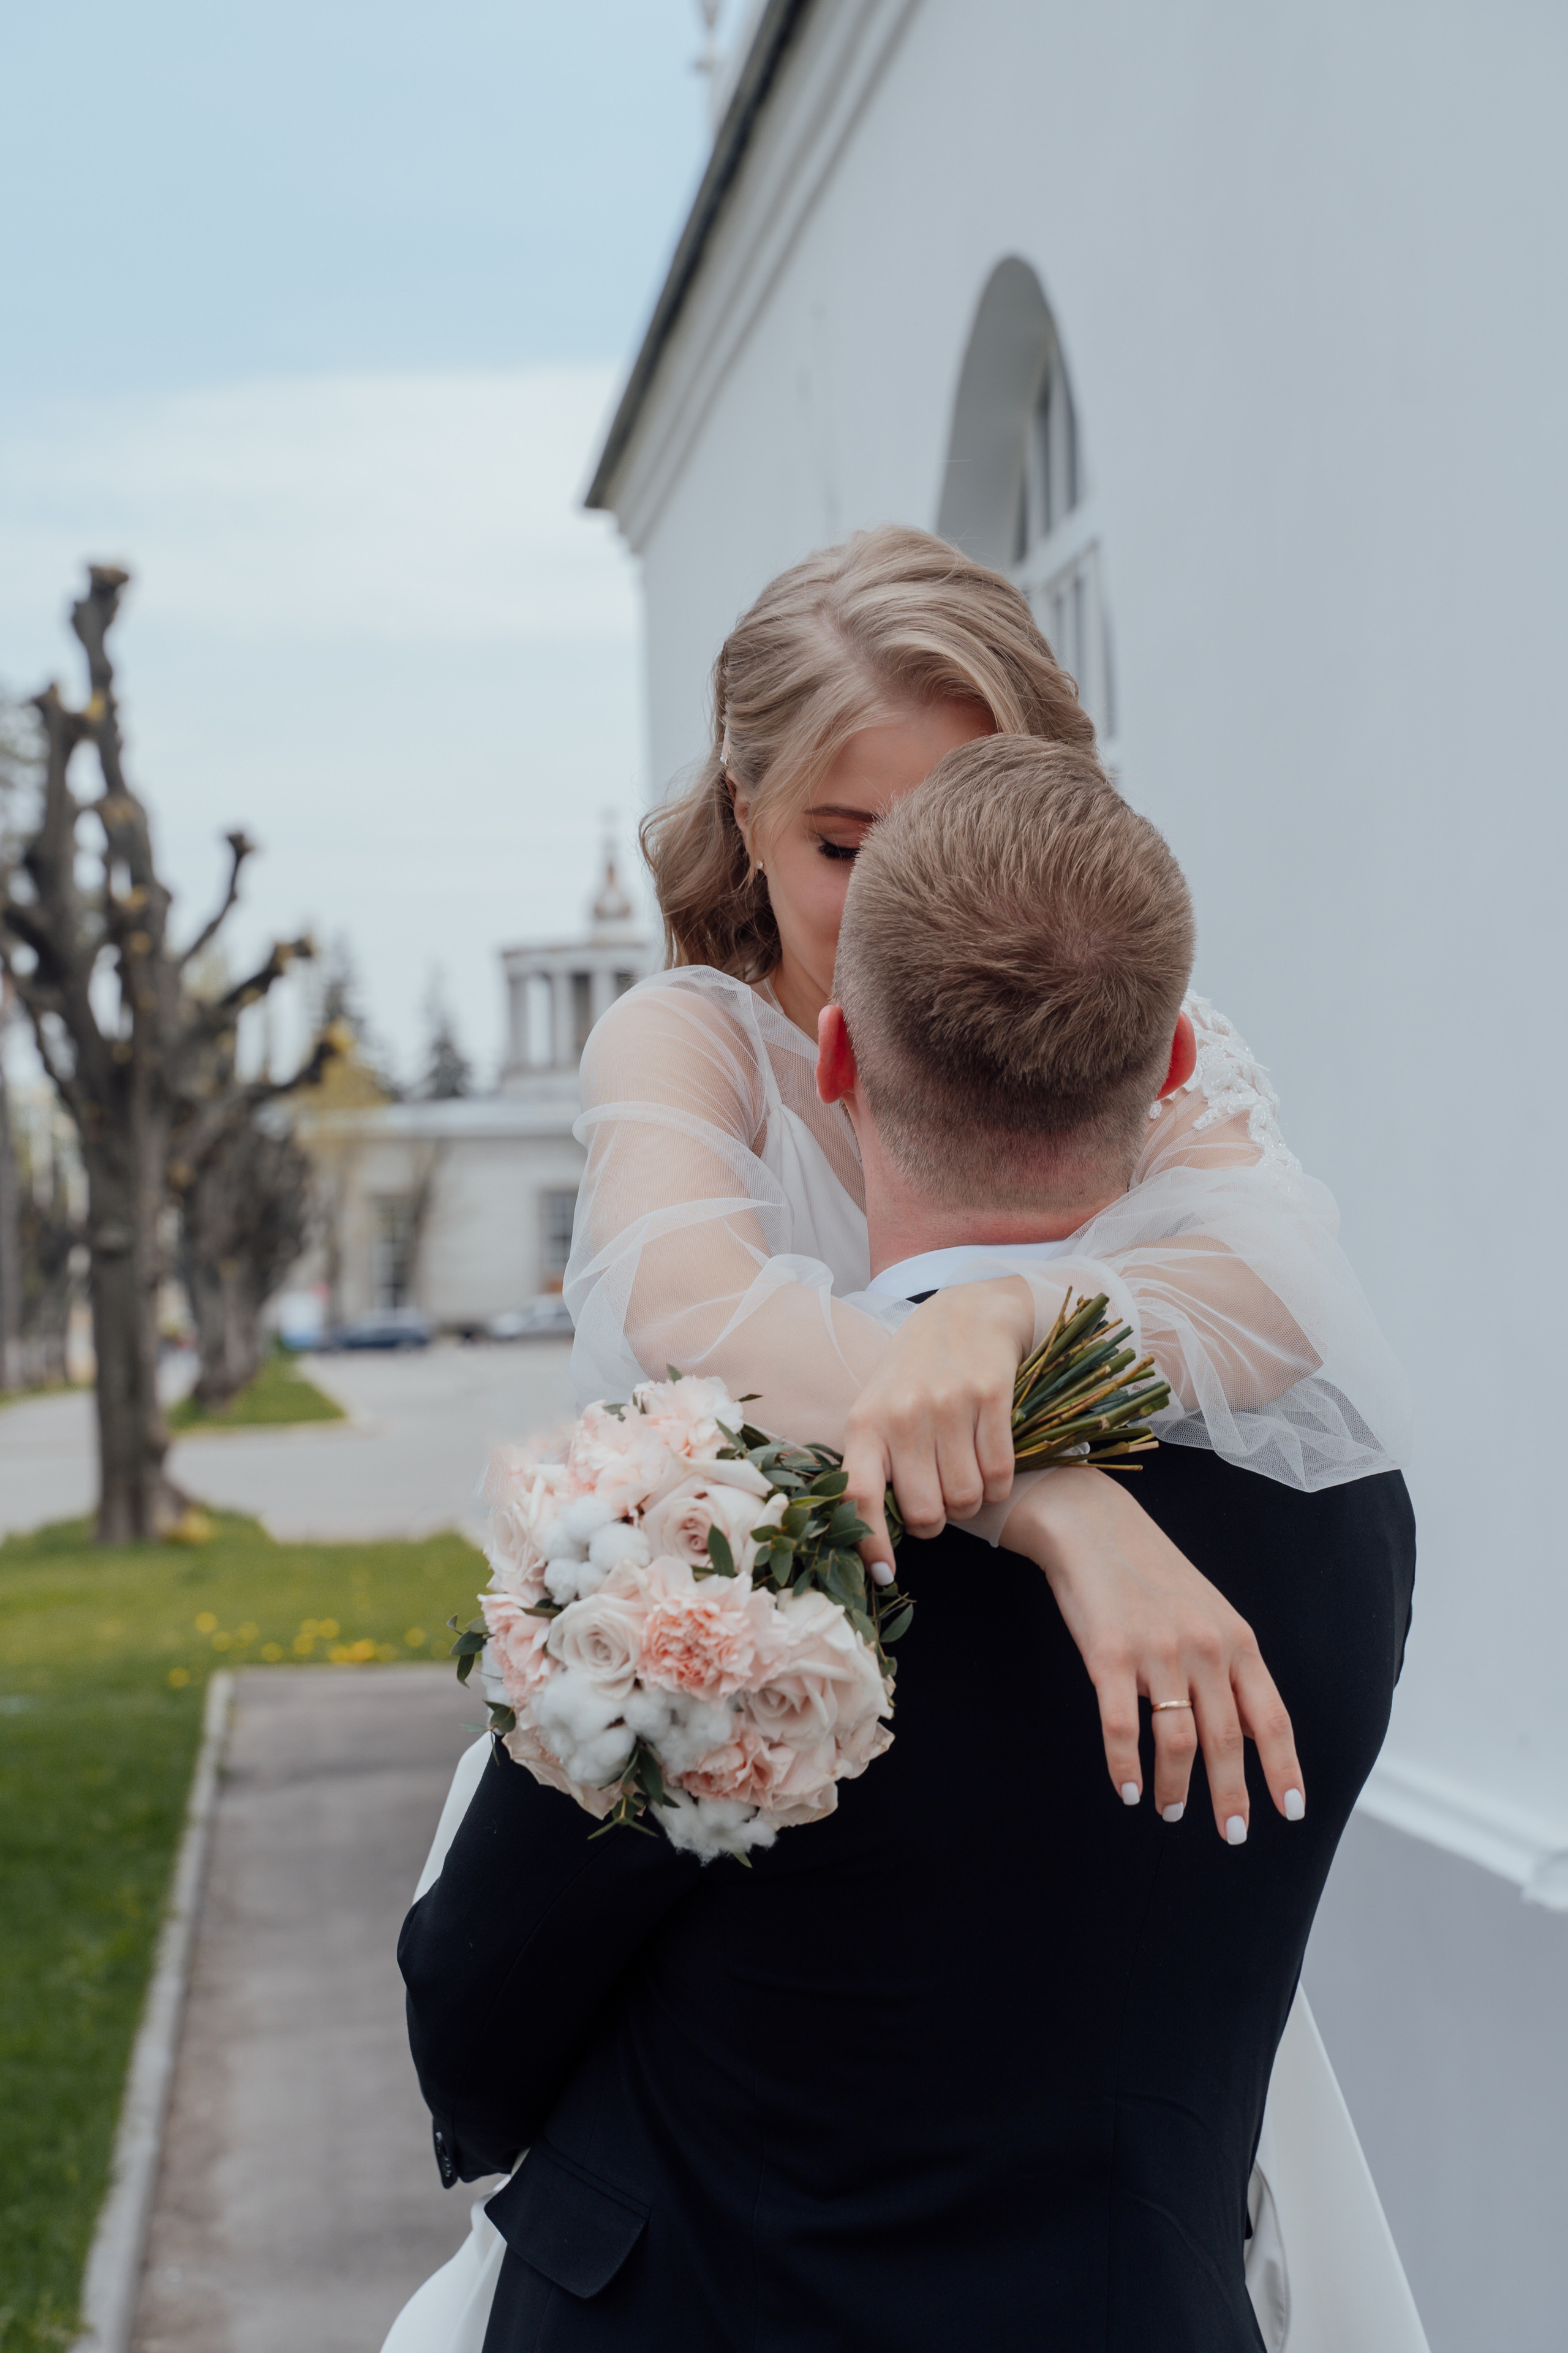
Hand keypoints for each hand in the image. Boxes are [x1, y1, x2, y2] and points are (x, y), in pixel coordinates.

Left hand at [841, 1276, 1035, 1575]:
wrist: (968, 1310)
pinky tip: (991, 1463)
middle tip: (940, 1501)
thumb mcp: (879, 1405)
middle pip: (925, 1511)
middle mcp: (903, 1414)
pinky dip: (1000, 1484)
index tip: (886, 1574)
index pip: (858, 1495)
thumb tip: (877, 1529)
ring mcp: (948, 1405)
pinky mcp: (991, 1396)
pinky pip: (1000, 1474)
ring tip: (966, 1475)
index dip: (870, 1543)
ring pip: (966, 1499)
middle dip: (937, 1520)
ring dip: (972, 1502)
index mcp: (866, 1421)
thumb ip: (876, 1458)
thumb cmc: (917, 1368)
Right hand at [1000, 1468, 1304, 1842]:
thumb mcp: (1209, 1614)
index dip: (1283, 1768)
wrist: (1095, 1527)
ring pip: (1178, 1741)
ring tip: (1169, 1810)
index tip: (1291, 1810)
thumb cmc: (1152, 1576)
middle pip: (1228, 1740)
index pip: (1272, 1717)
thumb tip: (1253, 1730)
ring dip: (1177, 1787)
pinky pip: (1122, 1726)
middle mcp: (1205, 1649)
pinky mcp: (1109, 1656)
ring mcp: (1158, 1653)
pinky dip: (1126, 1767)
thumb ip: (1231, 1667)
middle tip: (1232, 1834)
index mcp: (1236, 1640)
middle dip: (1232, 1795)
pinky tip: (1128, 1788)